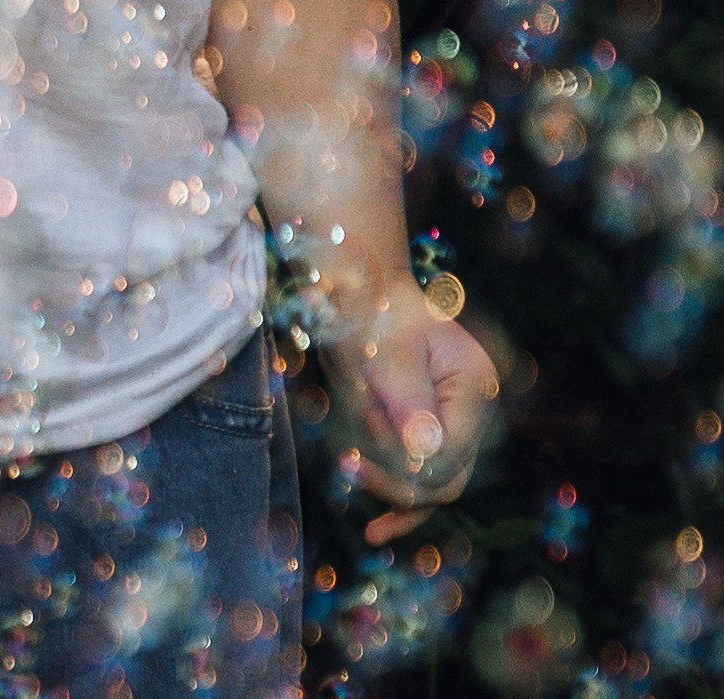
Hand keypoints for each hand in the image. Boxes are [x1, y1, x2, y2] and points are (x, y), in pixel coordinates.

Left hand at [324, 274, 499, 543]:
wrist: (361, 293)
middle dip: (397, 479)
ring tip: (352, 471)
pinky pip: (425, 484)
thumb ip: (408, 406)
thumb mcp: (387, 354)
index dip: (405, 466)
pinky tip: (376, 532)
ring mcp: (458, 425)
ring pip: (434, 487)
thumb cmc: (372, 314)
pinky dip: (402, 507)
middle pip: (447, 478)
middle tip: (350, 465)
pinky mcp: (435, 436)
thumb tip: (422, 459)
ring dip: (392, 486)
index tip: (359, 457)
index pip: (449, 454)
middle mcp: (475, 411)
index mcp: (475, 384)